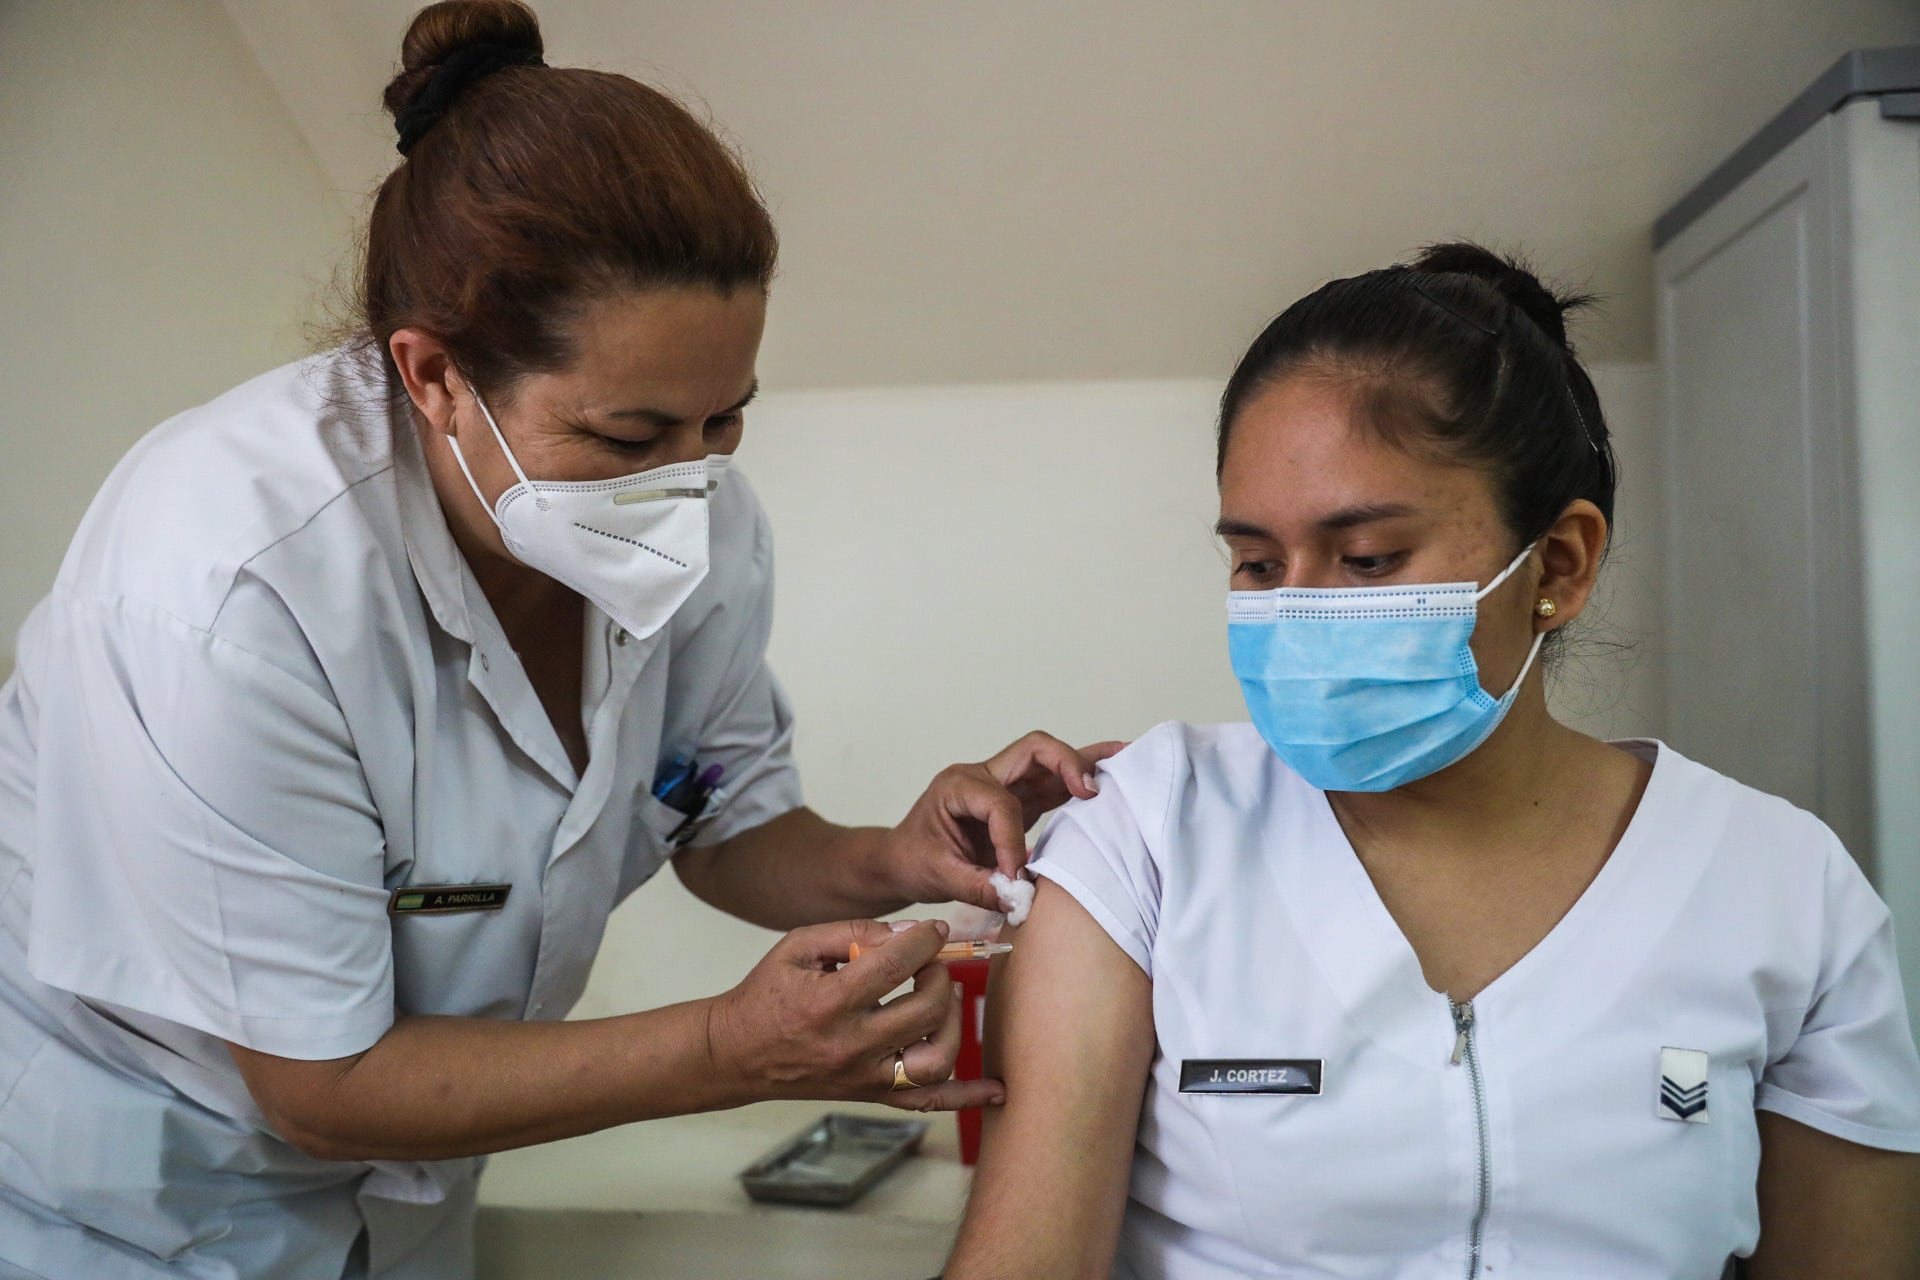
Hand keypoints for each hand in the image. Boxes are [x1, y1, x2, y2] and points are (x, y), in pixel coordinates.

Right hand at [705, 918, 1003, 1111]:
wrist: (736, 1054)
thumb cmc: (766, 995)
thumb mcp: (798, 946)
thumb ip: (853, 933)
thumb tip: (907, 933)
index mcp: (830, 1002)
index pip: (895, 965)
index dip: (925, 940)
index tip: (934, 930)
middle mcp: (851, 1045)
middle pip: (925, 1009)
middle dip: (940, 976)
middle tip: (932, 963)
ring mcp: (864, 1077)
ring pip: (936, 1057)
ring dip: (955, 1022)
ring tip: (945, 999)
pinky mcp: (871, 1095)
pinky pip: (927, 1102)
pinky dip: (965, 1096)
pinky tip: (995, 1089)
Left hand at [882, 731, 1126, 913]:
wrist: (901, 860)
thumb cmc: (914, 861)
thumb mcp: (939, 877)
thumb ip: (979, 885)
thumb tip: (1019, 898)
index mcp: (958, 786)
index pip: (1000, 803)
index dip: (1012, 840)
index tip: (1014, 875)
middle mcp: (983, 776)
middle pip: (1033, 750)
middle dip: (1065, 764)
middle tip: (1092, 789)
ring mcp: (1004, 785)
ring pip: (1049, 762)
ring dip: (1084, 763)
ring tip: (1126, 759)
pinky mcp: (1019, 800)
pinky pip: (1053, 784)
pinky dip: (1081, 779)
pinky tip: (1111, 777)